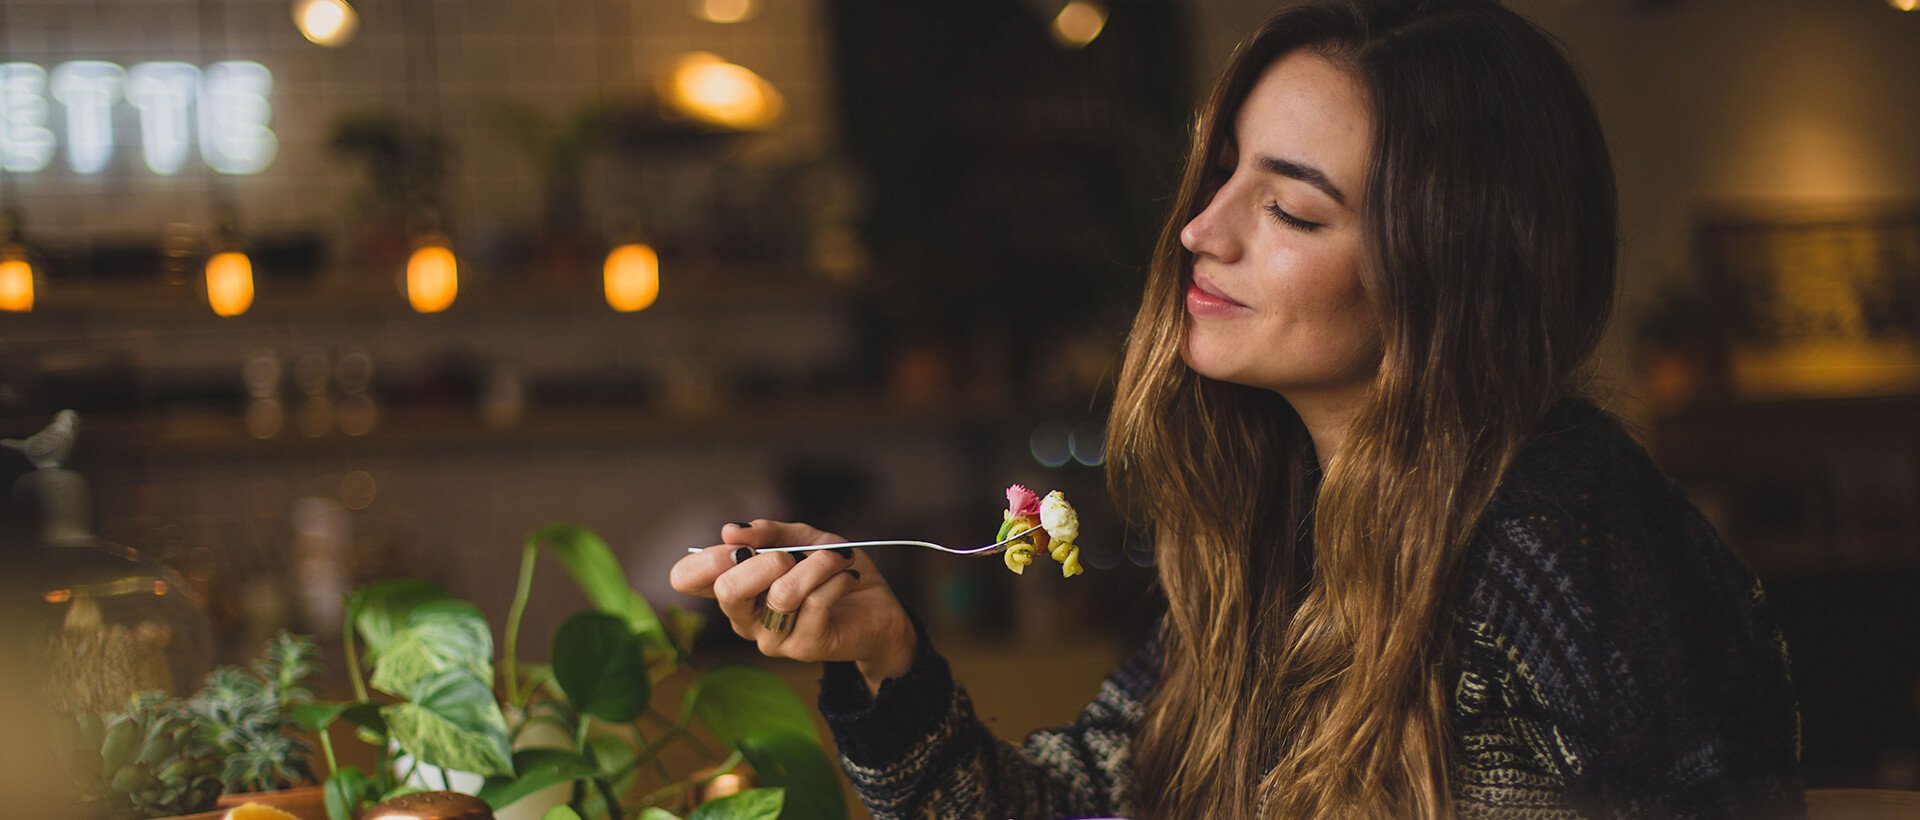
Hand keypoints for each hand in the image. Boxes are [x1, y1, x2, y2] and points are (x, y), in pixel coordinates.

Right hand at [669, 519, 916, 692]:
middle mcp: (744, 618)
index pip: (686, 579)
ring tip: (836, 558)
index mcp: (734, 589)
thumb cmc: (832, 572)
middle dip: (764, 560)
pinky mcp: (804, 648)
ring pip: (782, 593)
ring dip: (816, 565)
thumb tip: (731, 531)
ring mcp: (772, 638)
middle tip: (791, 554)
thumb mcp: (802, 539)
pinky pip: (816, 602)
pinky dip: (836, 578)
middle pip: (727, 590)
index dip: (705, 558)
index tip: (738, 545)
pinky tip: (847, 576)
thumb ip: (769, 532)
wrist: (877, 609)